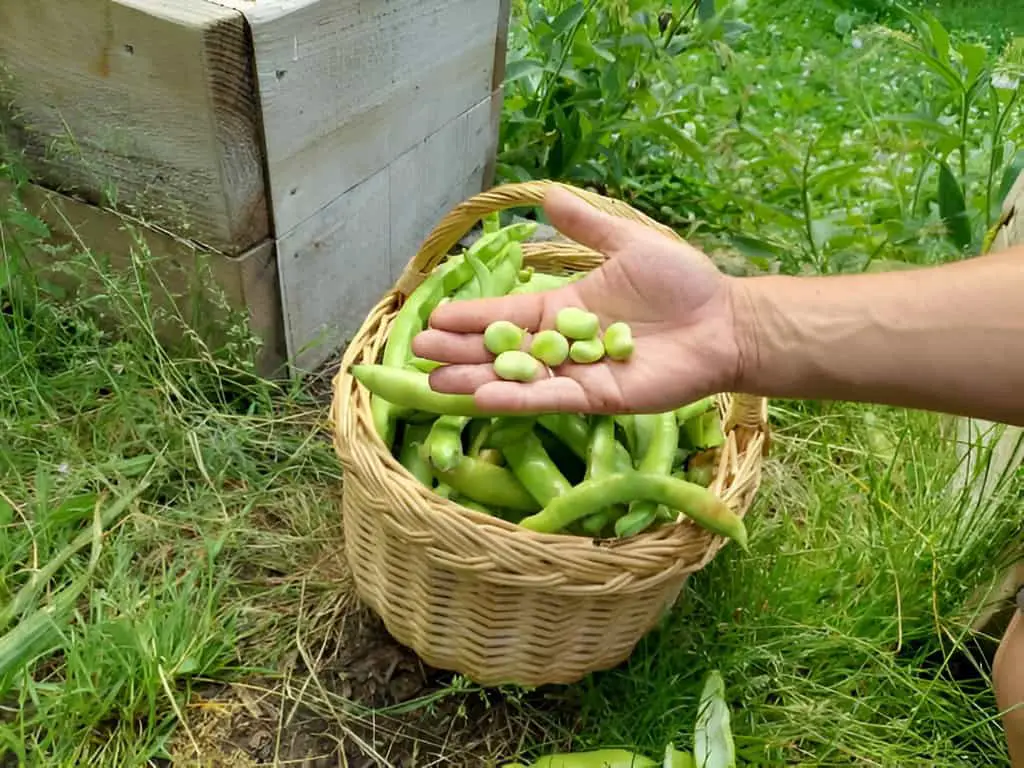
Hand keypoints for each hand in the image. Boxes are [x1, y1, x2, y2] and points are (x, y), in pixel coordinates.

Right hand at [412, 186, 746, 413]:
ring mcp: (579, 373)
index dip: (471, 316)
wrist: (725, 321)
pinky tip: (483, 397)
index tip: (433, 316)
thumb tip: (547, 194)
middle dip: (460, 350)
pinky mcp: (600, 397)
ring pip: (518, 378)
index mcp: (565, 308)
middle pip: (502, 349)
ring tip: (434, 382)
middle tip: (418, 352)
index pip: (507, 313)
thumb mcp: (628, 243)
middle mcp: (564, 344)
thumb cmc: (682, 284)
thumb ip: (587, 227)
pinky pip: (553, 398)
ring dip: (476, 380)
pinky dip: (519, 398)